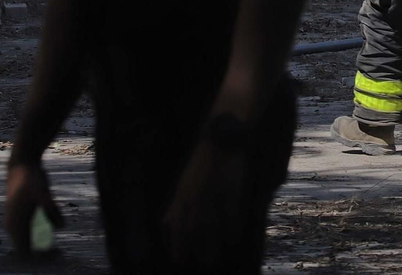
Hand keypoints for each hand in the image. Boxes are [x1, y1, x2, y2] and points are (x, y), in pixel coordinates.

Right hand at [5, 160, 62, 257]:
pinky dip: (37, 239)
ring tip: (56, 250)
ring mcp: (13, 223)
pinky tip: (50, 236)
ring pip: (25, 243)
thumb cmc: (32, 178)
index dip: (38, 258)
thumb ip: (52, 209)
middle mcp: (12, 226)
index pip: (24, 251)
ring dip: (38, 248)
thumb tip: (62, 227)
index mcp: (16, 224)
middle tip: (58, 255)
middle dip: (40, 255)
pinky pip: (26, 235)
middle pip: (24, 250)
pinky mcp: (18, 218)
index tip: (54, 256)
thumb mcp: (43, 192)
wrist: (20, 166)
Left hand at [162, 140, 248, 267]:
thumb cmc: (202, 163)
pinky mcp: (229, 189)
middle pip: (193, 229)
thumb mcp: (183, 183)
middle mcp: (194, 197)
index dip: (177, 244)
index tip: (178, 260)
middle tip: (201, 265)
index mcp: (182, 195)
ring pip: (211, 225)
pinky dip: (232, 228)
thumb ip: (175, 205)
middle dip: (195, 249)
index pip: (176, 225)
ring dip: (213, 244)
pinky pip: (230, 214)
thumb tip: (166, 223)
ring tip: (216, 260)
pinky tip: (234, 239)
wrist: (220, 140)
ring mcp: (212, 193)